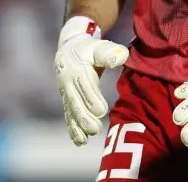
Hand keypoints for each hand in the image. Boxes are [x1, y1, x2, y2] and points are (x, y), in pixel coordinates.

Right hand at [55, 16, 128, 145]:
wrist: (69, 48)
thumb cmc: (89, 49)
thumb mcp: (99, 47)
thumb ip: (109, 52)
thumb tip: (121, 56)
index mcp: (77, 68)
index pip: (85, 85)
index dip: (92, 98)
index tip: (102, 111)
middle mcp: (68, 82)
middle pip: (76, 101)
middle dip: (84, 117)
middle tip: (95, 130)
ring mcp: (66, 92)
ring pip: (71, 110)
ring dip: (78, 125)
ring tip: (86, 139)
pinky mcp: (66, 99)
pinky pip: (68, 115)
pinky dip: (72, 128)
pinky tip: (79, 141)